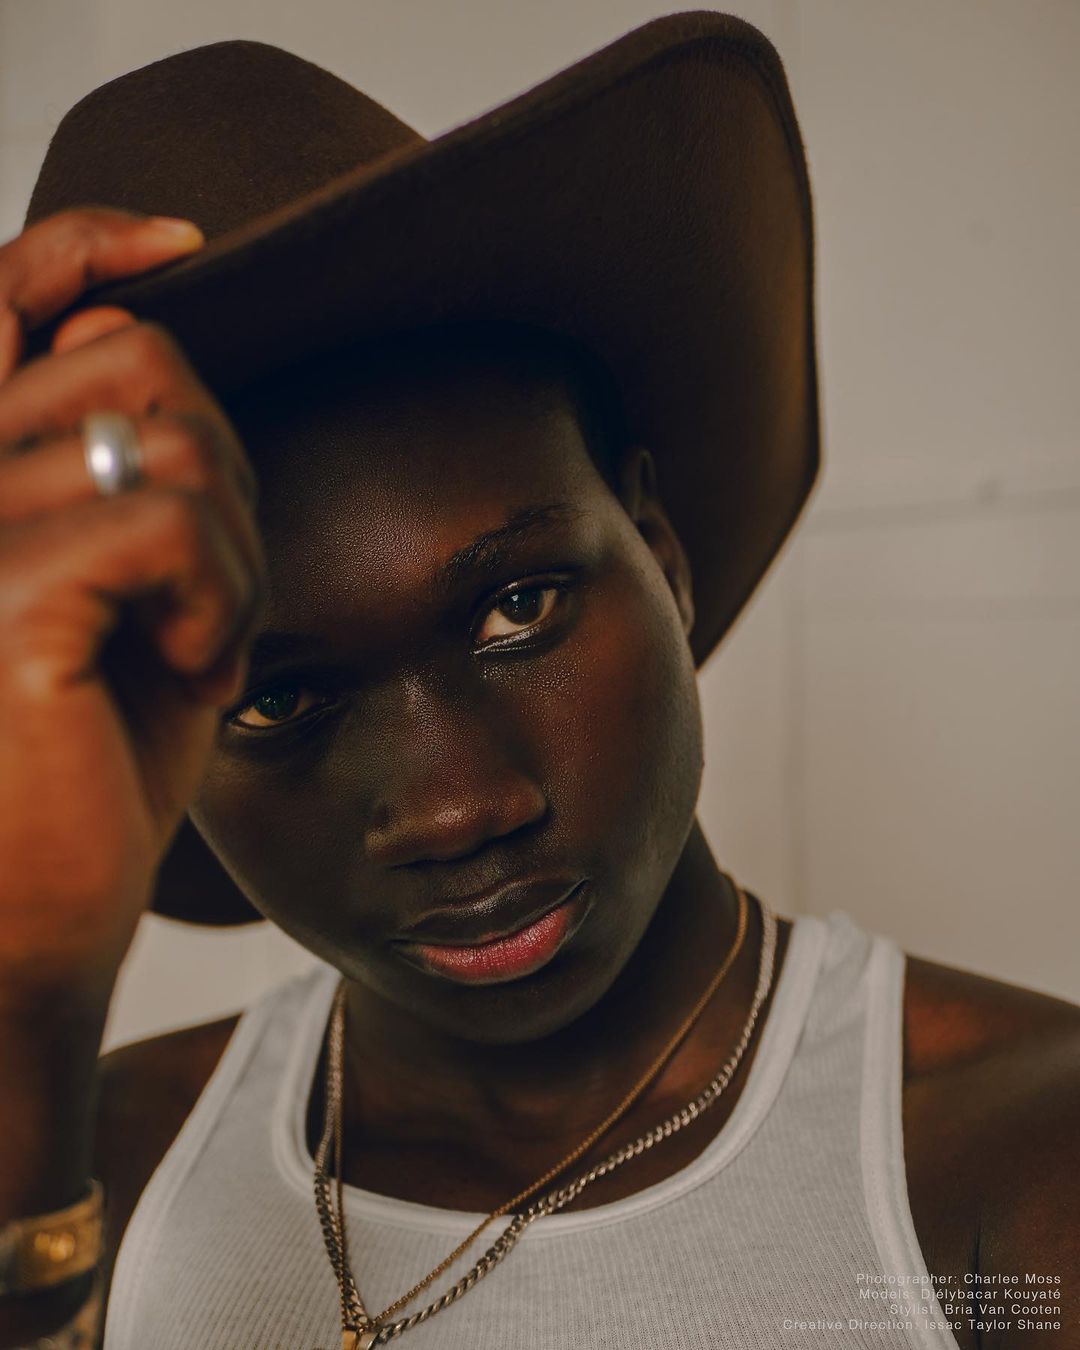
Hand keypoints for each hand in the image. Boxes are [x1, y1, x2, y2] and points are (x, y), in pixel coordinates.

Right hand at [0, 208, 265, 997]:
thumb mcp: (126, 596)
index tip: (180, 245)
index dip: (88, 246)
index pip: (2, 294)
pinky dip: (220, 595)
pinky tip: (182, 667)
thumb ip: (135, 475)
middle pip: (147, 364)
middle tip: (203, 598)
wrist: (33, 919)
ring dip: (234, 557)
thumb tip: (146, 344)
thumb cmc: (88, 762)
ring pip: (182, 443)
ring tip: (188, 647)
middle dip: (225, 480)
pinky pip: (176, 518)